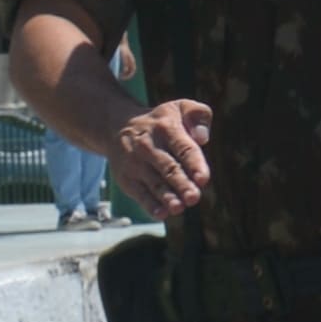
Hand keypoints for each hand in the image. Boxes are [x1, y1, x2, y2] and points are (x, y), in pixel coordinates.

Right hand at [110, 98, 216, 215]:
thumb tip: (202, 138)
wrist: (117, 126)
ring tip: (179, 208)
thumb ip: (198, 115)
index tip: (203, 178)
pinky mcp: (126, 179)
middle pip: (169, 168)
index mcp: (166, 128)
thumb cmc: (161, 122)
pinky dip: (150, 205)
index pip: (183, 148)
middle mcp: (148, 147)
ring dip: (167, 197)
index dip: (194, 163)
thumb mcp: (179, 107)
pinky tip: (162, 213)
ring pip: (154, 183)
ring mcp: (135, 164)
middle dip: (181, 184)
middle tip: (194, 198)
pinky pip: (139, 194)